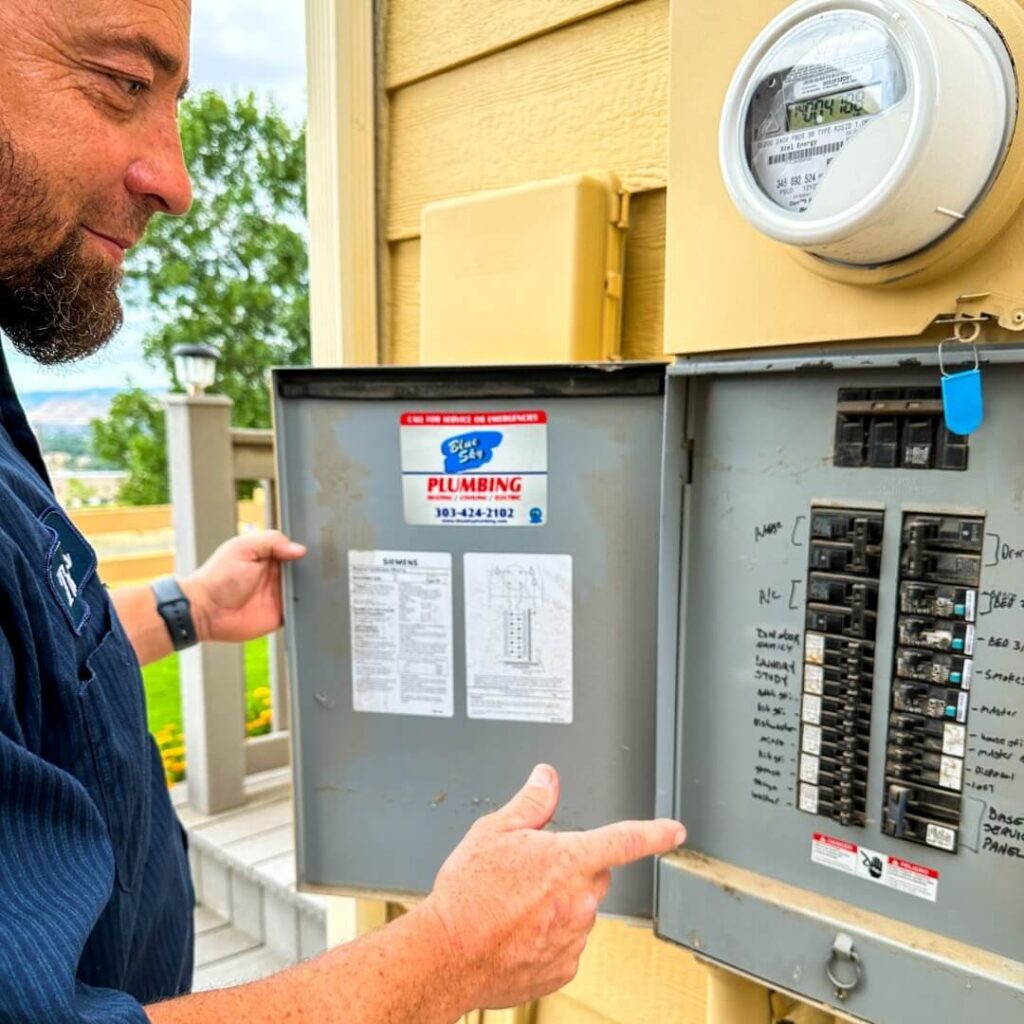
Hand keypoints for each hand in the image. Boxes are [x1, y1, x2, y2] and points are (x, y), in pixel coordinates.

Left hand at [181, 530, 305, 643]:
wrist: (206, 611)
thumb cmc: (217, 578)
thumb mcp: (243, 548)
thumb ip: (272, 541)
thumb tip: (299, 549)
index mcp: (268, 556)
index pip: (294, 549)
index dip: (303, 550)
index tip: (315, 550)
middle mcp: (275, 575)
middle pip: (303, 570)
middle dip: (312, 569)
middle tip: (318, 568)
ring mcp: (279, 595)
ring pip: (305, 590)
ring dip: (311, 588)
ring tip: (315, 585)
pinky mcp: (280, 615)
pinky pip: (300, 610)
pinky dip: (306, 607)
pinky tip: (309, 602)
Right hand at [421, 764, 685, 1010]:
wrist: (446, 954)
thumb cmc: (467, 894)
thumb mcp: (494, 831)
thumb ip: (530, 803)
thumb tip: (546, 779)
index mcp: (569, 860)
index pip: (624, 839)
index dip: (654, 832)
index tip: (674, 831)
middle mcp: (579, 901)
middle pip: (594, 876)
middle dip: (572, 870)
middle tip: (531, 874)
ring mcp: (573, 939)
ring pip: (579, 912)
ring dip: (557, 906)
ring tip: (513, 907)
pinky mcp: (561, 969)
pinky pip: (564, 945)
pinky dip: (547, 938)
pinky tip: (515, 933)